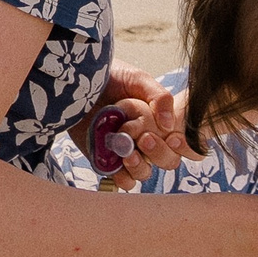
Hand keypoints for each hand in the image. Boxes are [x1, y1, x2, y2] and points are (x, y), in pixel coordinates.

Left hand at [91, 69, 190, 188]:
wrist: (78, 81)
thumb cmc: (110, 77)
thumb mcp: (138, 80)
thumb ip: (160, 97)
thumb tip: (169, 125)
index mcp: (158, 121)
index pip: (179, 142)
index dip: (180, 145)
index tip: (171, 138)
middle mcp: (145, 138)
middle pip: (167, 160)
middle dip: (158, 152)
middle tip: (143, 138)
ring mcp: (126, 151)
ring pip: (144, 173)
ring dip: (139, 167)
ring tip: (127, 154)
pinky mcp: (106, 160)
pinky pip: (122, 180)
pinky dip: (122, 176)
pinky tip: (116, 162)